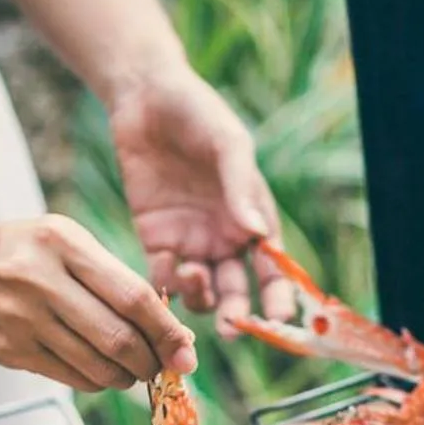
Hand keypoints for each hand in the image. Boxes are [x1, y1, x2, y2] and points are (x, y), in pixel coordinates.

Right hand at [0, 213, 196, 389]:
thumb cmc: (9, 252)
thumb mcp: (56, 240)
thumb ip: (107, 276)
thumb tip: (165, 327)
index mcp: (63, 241)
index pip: (133, 295)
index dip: (167, 331)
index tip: (187, 351)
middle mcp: (43, 278)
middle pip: (120, 337)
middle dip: (151, 362)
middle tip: (161, 368)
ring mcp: (24, 317)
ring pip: (97, 366)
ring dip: (125, 378)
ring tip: (130, 372)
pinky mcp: (10, 349)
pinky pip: (70, 378)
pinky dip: (95, 383)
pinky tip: (99, 374)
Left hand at [107, 70, 293, 333]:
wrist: (146, 97)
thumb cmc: (199, 113)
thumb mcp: (227, 143)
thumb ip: (240, 187)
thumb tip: (258, 235)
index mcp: (253, 220)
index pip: (272, 270)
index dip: (277, 297)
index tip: (278, 318)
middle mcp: (225, 240)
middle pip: (236, 292)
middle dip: (236, 314)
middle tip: (231, 327)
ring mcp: (190, 243)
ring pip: (200, 292)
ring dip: (200, 297)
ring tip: (194, 276)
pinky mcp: (156, 240)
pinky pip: (162, 277)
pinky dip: (165, 282)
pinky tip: (167, 264)